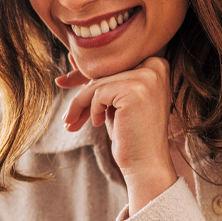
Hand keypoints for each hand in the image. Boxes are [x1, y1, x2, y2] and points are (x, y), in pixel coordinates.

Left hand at [56, 56, 177, 213]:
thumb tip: (72, 56)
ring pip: (98, 83)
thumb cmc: (129, 133)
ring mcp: (148, 76)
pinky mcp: (135, 89)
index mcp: (156, 64)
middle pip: (104, 73)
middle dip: (81, 95)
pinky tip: (97, 123)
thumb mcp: (115, 101)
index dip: (88, 80)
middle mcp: (156, 65)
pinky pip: (98, 93)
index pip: (112, 65)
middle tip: (67, 116)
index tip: (66, 87)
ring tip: (71, 122)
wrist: (145, 164)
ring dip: (80, 104)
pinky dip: (92, 110)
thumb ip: (101, 78)